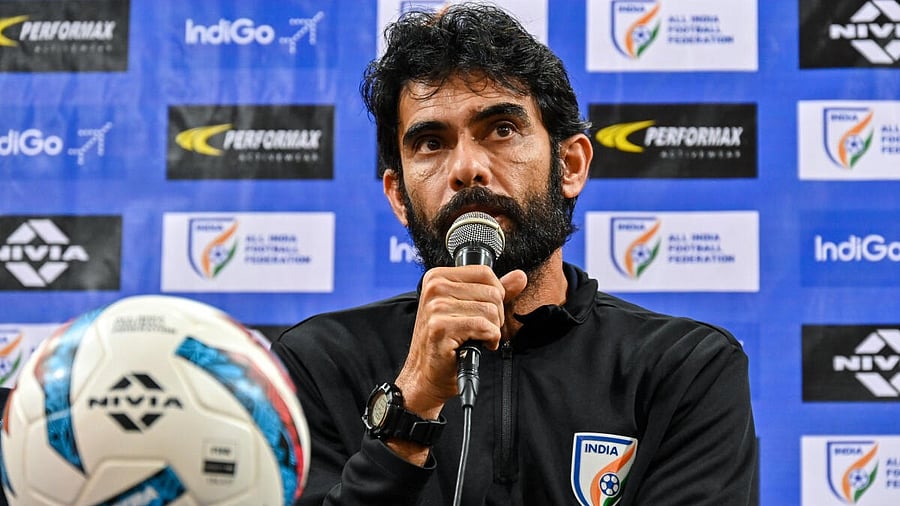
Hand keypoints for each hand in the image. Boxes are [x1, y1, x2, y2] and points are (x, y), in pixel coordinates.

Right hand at [395, 265, 526, 418]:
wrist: (427, 375)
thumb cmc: (447, 343)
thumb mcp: (469, 309)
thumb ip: (494, 291)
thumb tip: (520, 276)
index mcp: (437, 277)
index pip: (485, 273)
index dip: (495, 294)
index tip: (483, 311)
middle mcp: (434, 288)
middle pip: (491, 292)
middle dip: (495, 315)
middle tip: (479, 330)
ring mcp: (436, 307)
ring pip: (491, 310)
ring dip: (492, 329)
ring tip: (477, 338)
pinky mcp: (441, 327)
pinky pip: (485, 327)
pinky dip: (489, 339)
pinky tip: (479, 345)